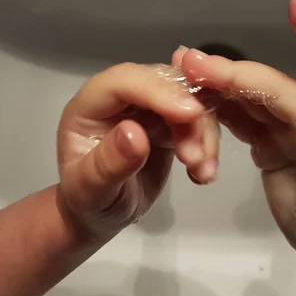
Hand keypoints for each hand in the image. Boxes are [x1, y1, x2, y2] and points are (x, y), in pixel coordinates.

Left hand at [57, 53, 219, 238]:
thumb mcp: (90, 190)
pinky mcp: (167, 123)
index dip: (157, 91)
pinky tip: (203, 173)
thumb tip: (134, 134)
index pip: (124, 81)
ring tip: (202, 171)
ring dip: (202, 132)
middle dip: (188, 116)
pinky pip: (196, 120)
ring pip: (187, 99)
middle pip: (163, 84)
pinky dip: (207, 142)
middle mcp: (119, 99)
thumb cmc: (89, 202)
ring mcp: (146, 108)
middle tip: (198, 157)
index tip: (191, 113)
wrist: (100, 215)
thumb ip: (108, 164)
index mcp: (89, 105)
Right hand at [179, 0, 295, 275]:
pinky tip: (190, 98)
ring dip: (218, 85)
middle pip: (276, 89)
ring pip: (252, 97)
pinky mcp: (267, 141)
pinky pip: (239, 118)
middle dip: (237, 74)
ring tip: (183, 72)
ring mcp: (290, 128)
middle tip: (194, 64)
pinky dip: (215, 109)